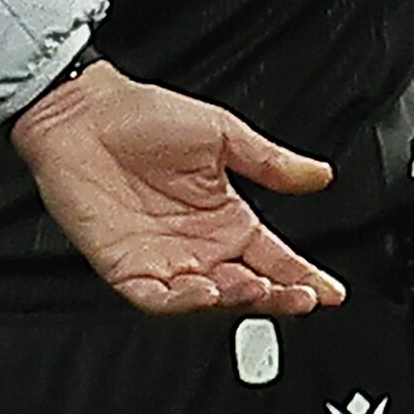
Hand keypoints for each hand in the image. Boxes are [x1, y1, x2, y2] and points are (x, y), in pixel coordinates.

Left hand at [8, 66, 345, 315]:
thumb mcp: (222, 133)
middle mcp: (198, 246)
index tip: (331, 290)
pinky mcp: (126, 268)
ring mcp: (163, 260)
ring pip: (209, 301)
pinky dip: (184, 301)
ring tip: (257, 288)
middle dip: (279, 298)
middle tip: (301, 296)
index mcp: (225, 218)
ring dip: (237, 301)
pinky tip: (207, 290)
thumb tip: (321, 175)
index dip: (304, 277)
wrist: (81, 111)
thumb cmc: (141, 116)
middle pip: (249, 289)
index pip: (275, 259)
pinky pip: (159, 298)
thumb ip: (271, 162)